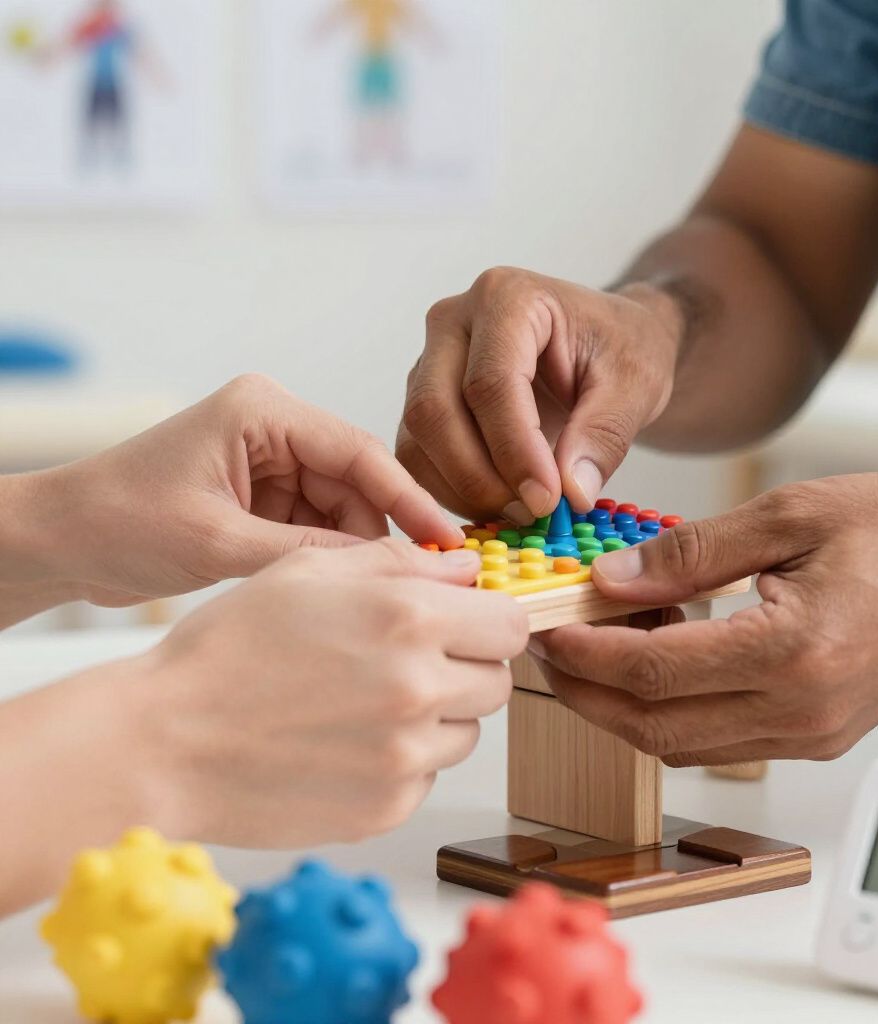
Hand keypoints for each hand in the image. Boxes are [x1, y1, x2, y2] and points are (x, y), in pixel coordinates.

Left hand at [17, 374, 461, 607]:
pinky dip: (326, 560)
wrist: (58, 543)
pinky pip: (315, 527)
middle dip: (381, 534)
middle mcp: (272, 429)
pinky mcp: (262, 495)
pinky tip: (338, 593)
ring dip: (353, 552)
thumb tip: (387, 573)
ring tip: (373, 597)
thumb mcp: (218, 542)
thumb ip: (306, 556)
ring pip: (341, 509)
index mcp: (262, 412)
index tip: (447, 541)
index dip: (408, 499)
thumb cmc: (115, 522)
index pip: (357, 452)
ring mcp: (269, 463)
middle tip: (420, 584)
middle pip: (356, 482)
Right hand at [133, 539, 527, 844]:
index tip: (468, 624)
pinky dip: (403, 761)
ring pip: (467, 731)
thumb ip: (399, 561)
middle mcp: (420, 688)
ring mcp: (406, 756)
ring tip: (367, 703)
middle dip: (466, 666)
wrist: (166, 741)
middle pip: (498, 681)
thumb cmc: (230, 647)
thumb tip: (467, 568)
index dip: (492, 621)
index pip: (512, 625)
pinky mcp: (387, 808)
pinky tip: (347, 743)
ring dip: (437, 715)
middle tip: (410, 660)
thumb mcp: (308, 571)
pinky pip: (427, 776)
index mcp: (409, 619)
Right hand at [397, 268, 679, 522]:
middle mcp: (454, 322)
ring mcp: (429, 361)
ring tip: (523, 511)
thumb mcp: (637, 384)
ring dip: (464, 491)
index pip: (491, 382)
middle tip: (534, 513)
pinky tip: (501, 506)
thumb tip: (572, 493)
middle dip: (480, 476)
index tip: (549, 500)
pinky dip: (453, 493)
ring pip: (418, 439)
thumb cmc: (622, 349)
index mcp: (507, 298)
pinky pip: (418, 457)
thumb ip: (605, 434)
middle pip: (435, 409)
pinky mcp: (424, 401)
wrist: (606, 344)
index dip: (515, 450)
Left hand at [530, 474, 877, 764]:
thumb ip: (694, 551)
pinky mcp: (814, 737)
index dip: (587, 654)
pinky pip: (715, 742)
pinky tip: (654, 662)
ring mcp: (809, 735)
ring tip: (591, 650)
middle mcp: (800, 711)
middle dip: (586, 693)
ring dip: (621, 707)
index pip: (656, 671)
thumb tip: (613, 580)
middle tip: (546, 650)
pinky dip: (668, 711)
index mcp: (794, 651)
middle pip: (655, 727)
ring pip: (679, 746)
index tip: (545, 630)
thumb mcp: (791, 514)